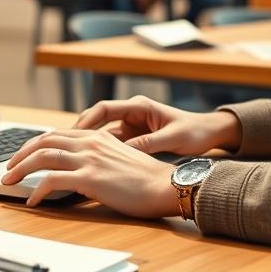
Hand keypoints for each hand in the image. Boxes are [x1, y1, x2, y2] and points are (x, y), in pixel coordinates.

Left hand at [1, 129, 177, 213]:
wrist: (166, 186)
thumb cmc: (147, 179)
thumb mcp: (119, 159)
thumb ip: (97, 158)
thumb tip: (77, 170)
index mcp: (96, 136)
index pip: (55, 134)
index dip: (33, 145)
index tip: (21, 156)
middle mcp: (90, 143)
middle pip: (43, 142)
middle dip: (20, 155)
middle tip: (8, 169)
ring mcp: (89, 159)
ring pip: (42, 157)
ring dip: (20, 170)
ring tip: (9, 183)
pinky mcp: (90, 178)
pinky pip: (53, 180)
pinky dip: (37, 190)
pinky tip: (33, 201)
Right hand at [75, 95, 240, 154]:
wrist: (208, 133)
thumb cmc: (194, 132)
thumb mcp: (173, 138)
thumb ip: (150, 143)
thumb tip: (126, 151)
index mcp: (139, 107)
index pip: (105, 109)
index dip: (87, 121)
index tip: (74, 135)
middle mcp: (132, 113)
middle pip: (97, 119)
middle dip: (79, 132)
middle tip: (62, 146)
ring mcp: (131, 125)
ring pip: (101, 132)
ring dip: (86, 143)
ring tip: (69, 157)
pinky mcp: (133, 136)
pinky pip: (110, 142)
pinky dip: (98, 152)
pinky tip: (88, 164)